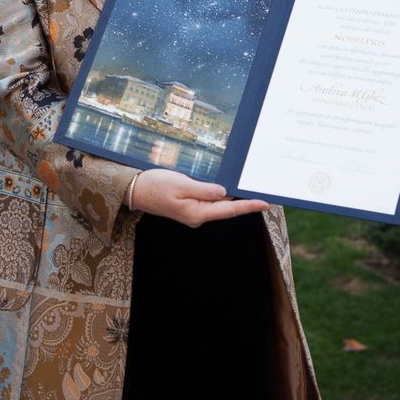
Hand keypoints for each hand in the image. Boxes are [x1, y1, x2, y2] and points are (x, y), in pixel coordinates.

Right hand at [130, 168, 268, 226]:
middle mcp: (197, 216)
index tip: (265, 203)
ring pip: (218, 204)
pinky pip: (209, 201)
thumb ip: (203, 189)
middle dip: (244, 202)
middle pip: (226, 209)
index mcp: (197, 213)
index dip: (248, 206)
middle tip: (263, 194)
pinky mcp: (189, 206)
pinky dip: (220, 195)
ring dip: (233, 197)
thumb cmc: (155, 186)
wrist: (134, 191)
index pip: (229, 209)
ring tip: (249, 189)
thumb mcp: (180, 184)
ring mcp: (193, 212)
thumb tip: (224, 192)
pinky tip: (227, 187)